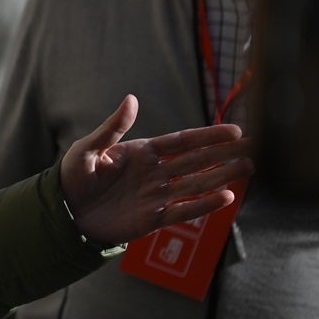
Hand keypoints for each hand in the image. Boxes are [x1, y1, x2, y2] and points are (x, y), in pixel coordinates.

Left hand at [59, 95, 251, 246]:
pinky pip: (183, 211)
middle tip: (255, 147)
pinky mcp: (152, 219)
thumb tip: (132, 99)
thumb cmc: (73, 177)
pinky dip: (204, 205)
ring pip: (196, 185)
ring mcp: (157, 196)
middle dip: (225, 154)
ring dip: (222, 177)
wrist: (64, 213)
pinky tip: (227, 197)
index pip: (182, 142)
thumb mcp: (88, 149)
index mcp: (143, 152)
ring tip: (249, 168)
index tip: (234, 131)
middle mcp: (156, 173)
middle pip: (197, 162)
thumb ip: (112, 128)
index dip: (208, 136)